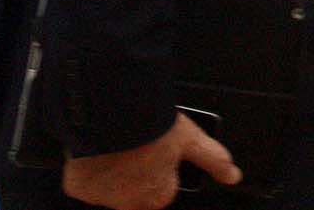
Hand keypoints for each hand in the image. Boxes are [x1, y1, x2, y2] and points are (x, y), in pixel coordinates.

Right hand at [62, 112, 240, 209]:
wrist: (115, 113)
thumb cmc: (154, 127)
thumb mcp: (192, 140)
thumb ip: (213, 160)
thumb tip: (234, 176)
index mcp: (157, 196)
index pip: (161, 189)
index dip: (160, 167)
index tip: (156, 149)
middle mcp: (129, 204)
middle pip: (134, 190)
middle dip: (136, 172)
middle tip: (137, 144)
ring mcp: (102, 197)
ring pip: (109, 185)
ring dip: (113, 168)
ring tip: (118, 142)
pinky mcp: (79, 187)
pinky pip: (84, 179)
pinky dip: (87, 166)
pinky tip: (98, 147)